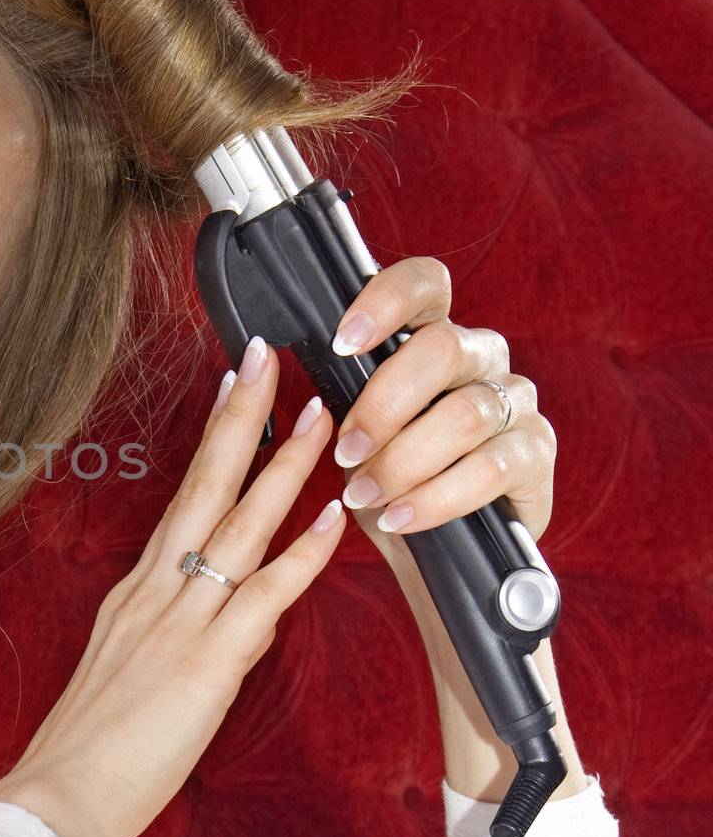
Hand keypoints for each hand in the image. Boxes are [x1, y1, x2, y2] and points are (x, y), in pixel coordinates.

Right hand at [0, 338, 344, 836]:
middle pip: (204, 489)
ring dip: (282, 468)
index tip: (233, 394)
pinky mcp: (204, 662)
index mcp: (135, 594)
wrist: (56, 796)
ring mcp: (178, 622)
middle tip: (264, 359)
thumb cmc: (87, 750)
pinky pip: (261, 595)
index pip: (184, 503)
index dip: (213, 446)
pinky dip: (300, 553)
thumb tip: (231, 624)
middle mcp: (154, 592)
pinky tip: (332, 517)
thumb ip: (175, 639)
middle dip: (239, 419)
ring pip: (238, 527)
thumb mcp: (127, 676)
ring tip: (317, 417)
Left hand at [327, 257, 556, 560]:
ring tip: (365, 495)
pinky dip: (435, 497)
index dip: (386, 301)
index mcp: (433, 336)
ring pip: (465, 414)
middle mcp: (482, 357)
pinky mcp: (535, 454)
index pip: (425, 285)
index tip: (341, 344)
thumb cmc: (388, 479)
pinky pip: (489, 468)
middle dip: (383, 405)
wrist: (434, 551)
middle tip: (346, 451)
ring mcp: (516, 402)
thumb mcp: (357, 434)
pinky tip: (399, 517)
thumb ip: (343, 400)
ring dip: (403, 460)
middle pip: (443, 349)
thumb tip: (300, 390)